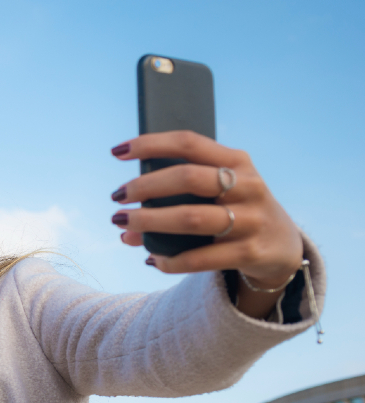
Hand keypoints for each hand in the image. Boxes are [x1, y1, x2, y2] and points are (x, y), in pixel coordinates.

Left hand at [110, 131, 303, 314]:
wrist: (284, 247)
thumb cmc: (237, 210)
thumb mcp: (219, 194)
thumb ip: (176, 201)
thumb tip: (124, 228)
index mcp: (236, 161)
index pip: (189, 143)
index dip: (151, 144)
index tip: (118, 152)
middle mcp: (247, 186)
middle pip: (187, 178)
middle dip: (145, 186)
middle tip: (117, 196)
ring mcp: (251, 219)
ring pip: (191, 218)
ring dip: (150, 221)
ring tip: (123, 225)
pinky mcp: (250, 252)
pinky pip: (200, 258)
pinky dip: (171, 260)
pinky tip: (153, 260)